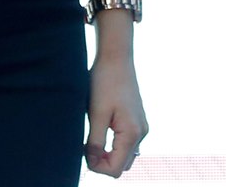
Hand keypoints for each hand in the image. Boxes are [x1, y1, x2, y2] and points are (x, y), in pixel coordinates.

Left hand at [84, 49, 146, 176]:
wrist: (116, 57)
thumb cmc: (105, 82)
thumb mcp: (96, 114)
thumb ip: (95, 142)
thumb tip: (92, 163)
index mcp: (132, 133)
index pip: (115, 169)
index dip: (97, 167)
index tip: (84, 152)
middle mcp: (141, 133)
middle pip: (121, 165)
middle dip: (102, 162)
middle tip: (86, 145)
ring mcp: (141, 127)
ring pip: (124, 155)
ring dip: (108, 154)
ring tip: (92, 137)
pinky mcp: (137, 120)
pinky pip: (127, 143)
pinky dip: (114, 145)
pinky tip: (101, 130)